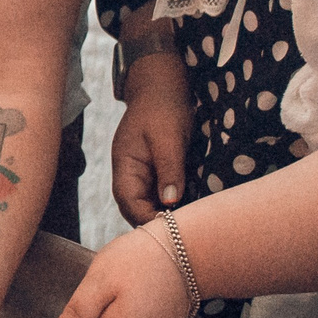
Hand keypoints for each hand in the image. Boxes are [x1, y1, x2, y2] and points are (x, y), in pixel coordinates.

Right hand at [110, 54, 191, 224]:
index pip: (128, 202)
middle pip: (136, 209)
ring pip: (150, 204)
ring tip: (188, 225)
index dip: (145, 218)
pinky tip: (191, 209)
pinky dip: (173, 204)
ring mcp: (144, 173)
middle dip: (155, 222)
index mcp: (125, 165)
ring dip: (165, 215)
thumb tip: (170, 202)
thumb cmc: (163, 105)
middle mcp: (131, 174)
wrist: (164, 84)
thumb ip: (169, 169)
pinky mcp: (158, 172)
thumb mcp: (168, 136)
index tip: (171, 228)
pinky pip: (162, 195)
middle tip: (183, 233)